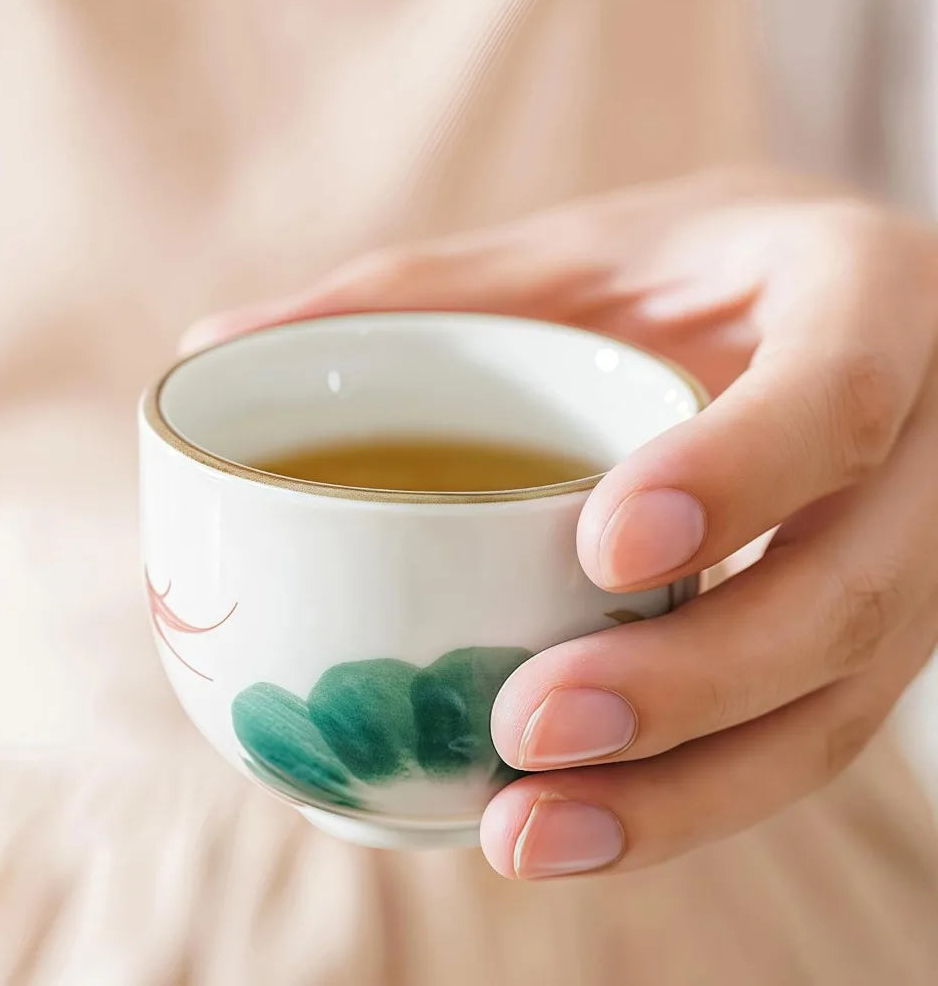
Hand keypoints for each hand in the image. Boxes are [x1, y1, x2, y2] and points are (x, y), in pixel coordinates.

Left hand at [187, 168, 937, 879]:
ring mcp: (910, 561)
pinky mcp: (865, 639)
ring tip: (527, 832)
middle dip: (692, 684)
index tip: (598, 550)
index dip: (734, 477)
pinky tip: (576, 824)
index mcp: (864, 304)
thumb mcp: (585, 251)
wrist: (824, 310)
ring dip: (689, 794)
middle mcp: (919, 451)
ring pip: (831, 708)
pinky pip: (799, 738)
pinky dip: (692, 797)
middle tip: (529, 729)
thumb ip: (423, 291)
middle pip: (845, 599)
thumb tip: (214, 346)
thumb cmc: (696, 271)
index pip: (835, 399)